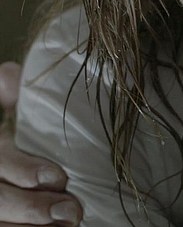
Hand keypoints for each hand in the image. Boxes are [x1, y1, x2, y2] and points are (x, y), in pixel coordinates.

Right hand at [0, 62, 81, 225]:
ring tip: (68, 224)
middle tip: (72, 211)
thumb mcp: (21, 115)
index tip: (58, 176)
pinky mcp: (3, 223)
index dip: (22, 169)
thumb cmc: (31, 139)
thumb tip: (8, 73)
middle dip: (31, 207)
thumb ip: (16, 97)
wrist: (38, 173)